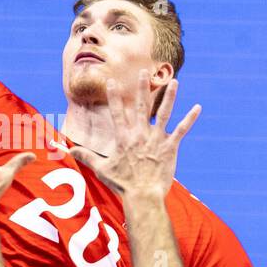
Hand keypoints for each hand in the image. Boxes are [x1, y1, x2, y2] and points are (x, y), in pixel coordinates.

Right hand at [69, 72, 199, 198]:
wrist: (142, 195)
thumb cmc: (122, 184)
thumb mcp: (102, 169)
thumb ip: (86, 156)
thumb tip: (69, 150)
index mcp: (124, 138)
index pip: (117, 112)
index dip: (114, 96)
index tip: (112, 81)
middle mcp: (140, 134)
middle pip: (142, 106)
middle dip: (143, 87)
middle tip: (144, 71)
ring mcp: (156, 139)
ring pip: (164, 113)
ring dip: (169, 96)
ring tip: (174, 81)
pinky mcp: (170, 147)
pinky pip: (181, 130)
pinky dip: (190, 119)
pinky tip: (197, 108)